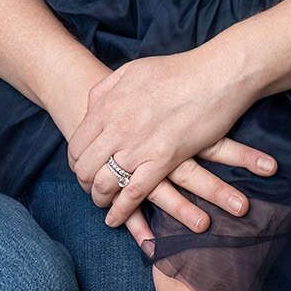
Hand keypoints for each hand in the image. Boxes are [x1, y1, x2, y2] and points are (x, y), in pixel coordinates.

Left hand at [65, 49, 275, 231]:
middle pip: (86, 167)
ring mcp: (138, 146)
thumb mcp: (130, 71)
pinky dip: (121, 211)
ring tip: (102, 202)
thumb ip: (106, 90)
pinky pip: (133, 194)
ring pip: (105, 183)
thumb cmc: (175, 71)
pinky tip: (115, 219)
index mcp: (107, 106)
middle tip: (90, 187)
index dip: (76, 161)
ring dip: (99, 197)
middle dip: (84, 182)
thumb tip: (91, 108)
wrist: (214, 75)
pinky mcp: (162, 161)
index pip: (77, 144)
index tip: (81, 167)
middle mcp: (117, 128)